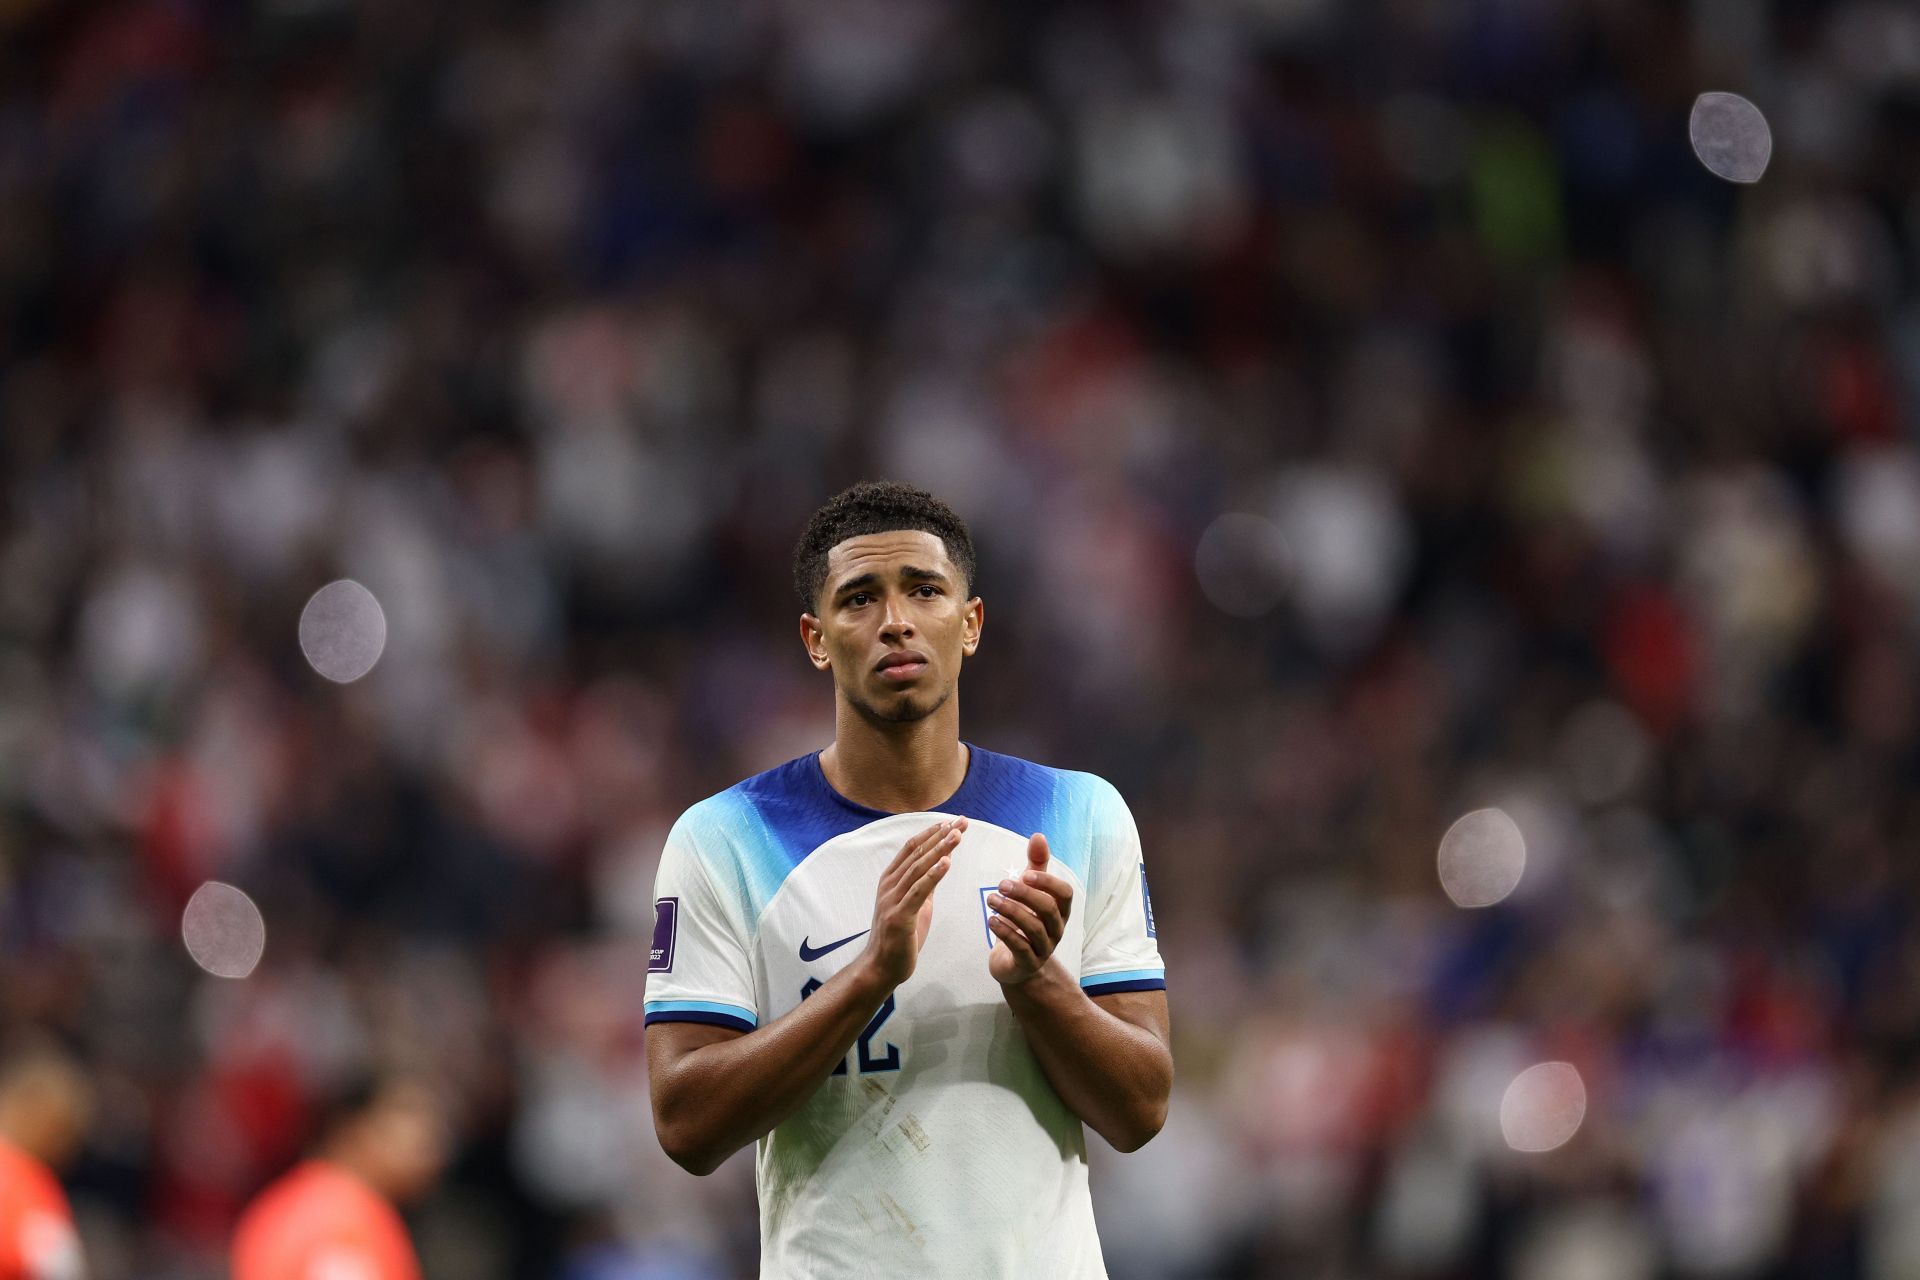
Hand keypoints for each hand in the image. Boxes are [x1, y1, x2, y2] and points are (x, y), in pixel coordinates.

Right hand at [859, 816, 965, 989]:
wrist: (881, 967)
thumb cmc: (899, 937)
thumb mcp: (915, 905)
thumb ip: (924, 886)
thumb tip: (940, 865)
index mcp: (890, 880)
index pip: (912, 849)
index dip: (931, 833)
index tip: (951, 821)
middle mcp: (889, 886)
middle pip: (917, 853)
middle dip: (940, 836)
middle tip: (961, 821)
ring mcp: (892, 900)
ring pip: (918, 868)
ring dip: (939, 849)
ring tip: (957, 835)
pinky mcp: (900, 917)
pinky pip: (918, 891)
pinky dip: (933, 875)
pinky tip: (947, 862)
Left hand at [987, 832, 1072, 985]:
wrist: (1015, 964)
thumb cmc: (1025, 921)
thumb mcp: (1030, 892)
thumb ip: (1036, 865)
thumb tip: (1038, 835)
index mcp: (1060, 910)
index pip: (1065, 893)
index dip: (1047, 882)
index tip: (1025, 874)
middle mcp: (1056, 929)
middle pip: (1048, 909)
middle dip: (1024, 894)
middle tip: (1000, 885)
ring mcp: (1043, 948)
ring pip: (1033, 928)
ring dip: (1011, 910)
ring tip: (991, 900)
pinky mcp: (1027, 963)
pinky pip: (1020, 947)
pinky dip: (1005, 932)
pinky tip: (991, 920)